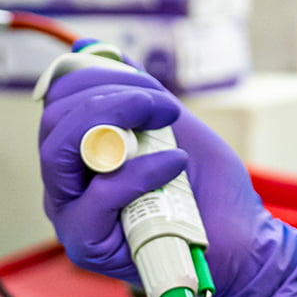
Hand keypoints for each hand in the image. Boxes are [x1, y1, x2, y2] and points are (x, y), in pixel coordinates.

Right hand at [36, 61, 296, 296]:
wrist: (243, 246)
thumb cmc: (208, 192)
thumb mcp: (172, 128)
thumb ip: (135, 94)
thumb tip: (98, 50)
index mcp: (80, 155)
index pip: (58, 103)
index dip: (94, 78)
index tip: (145, 82)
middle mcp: (66, 185)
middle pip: (54, 123)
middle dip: (107, 98)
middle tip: (159, 104)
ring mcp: (71, 215)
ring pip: (59, 153)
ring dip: (115, 122)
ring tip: (165, 122)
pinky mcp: (87, 243)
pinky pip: (98, 195)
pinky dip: (140, 170)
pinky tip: (175, 163)